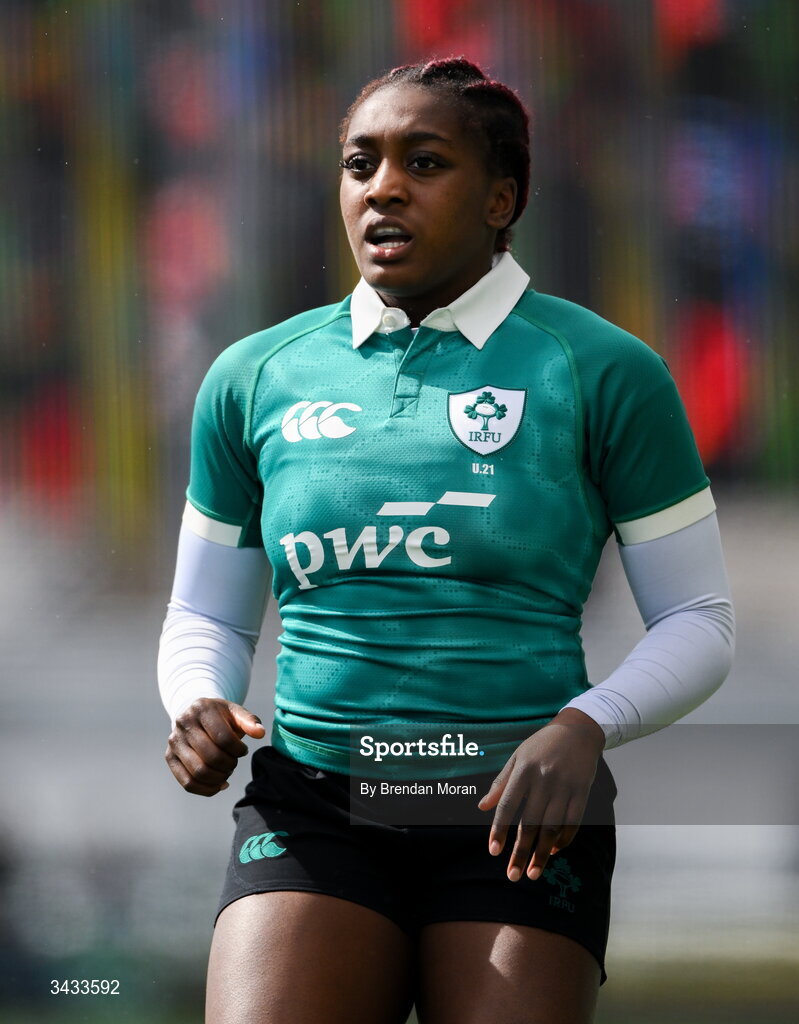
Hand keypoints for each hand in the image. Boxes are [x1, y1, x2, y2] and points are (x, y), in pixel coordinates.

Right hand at [164, 698, 264, 796]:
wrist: (197, 717)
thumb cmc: (221, 717)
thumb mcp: (235, 713)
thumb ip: (250, 721)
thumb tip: (260, 733)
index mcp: (201, 708)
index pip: (223, 738)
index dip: (238, 750)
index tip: (243, 751)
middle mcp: (183, 723)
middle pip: (211, 757)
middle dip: (229, 765)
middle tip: (234, 763)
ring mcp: (174, 741)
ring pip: (199, 772)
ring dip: (219, 778)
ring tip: (227, 772)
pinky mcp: (169, 757)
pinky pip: (187, 783)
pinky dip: (207, 789)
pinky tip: (219, 785)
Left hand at [477, 708, 605, 881]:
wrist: (578, 730)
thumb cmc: (542, 745)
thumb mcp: (517, 757)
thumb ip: (500, 783)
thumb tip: (481, 807)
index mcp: (523, 770)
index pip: (507, 805)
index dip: (499, 829)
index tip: (494, 851)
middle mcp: (544, 779)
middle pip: (530, 822)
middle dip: (521, 851)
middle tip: (513, 875)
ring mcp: (565, 787)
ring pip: (551, 827)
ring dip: (541, 853)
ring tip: (533, 874)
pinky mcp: (582, 792)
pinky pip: (573, 822)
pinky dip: (563, 840)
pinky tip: (552, 852)